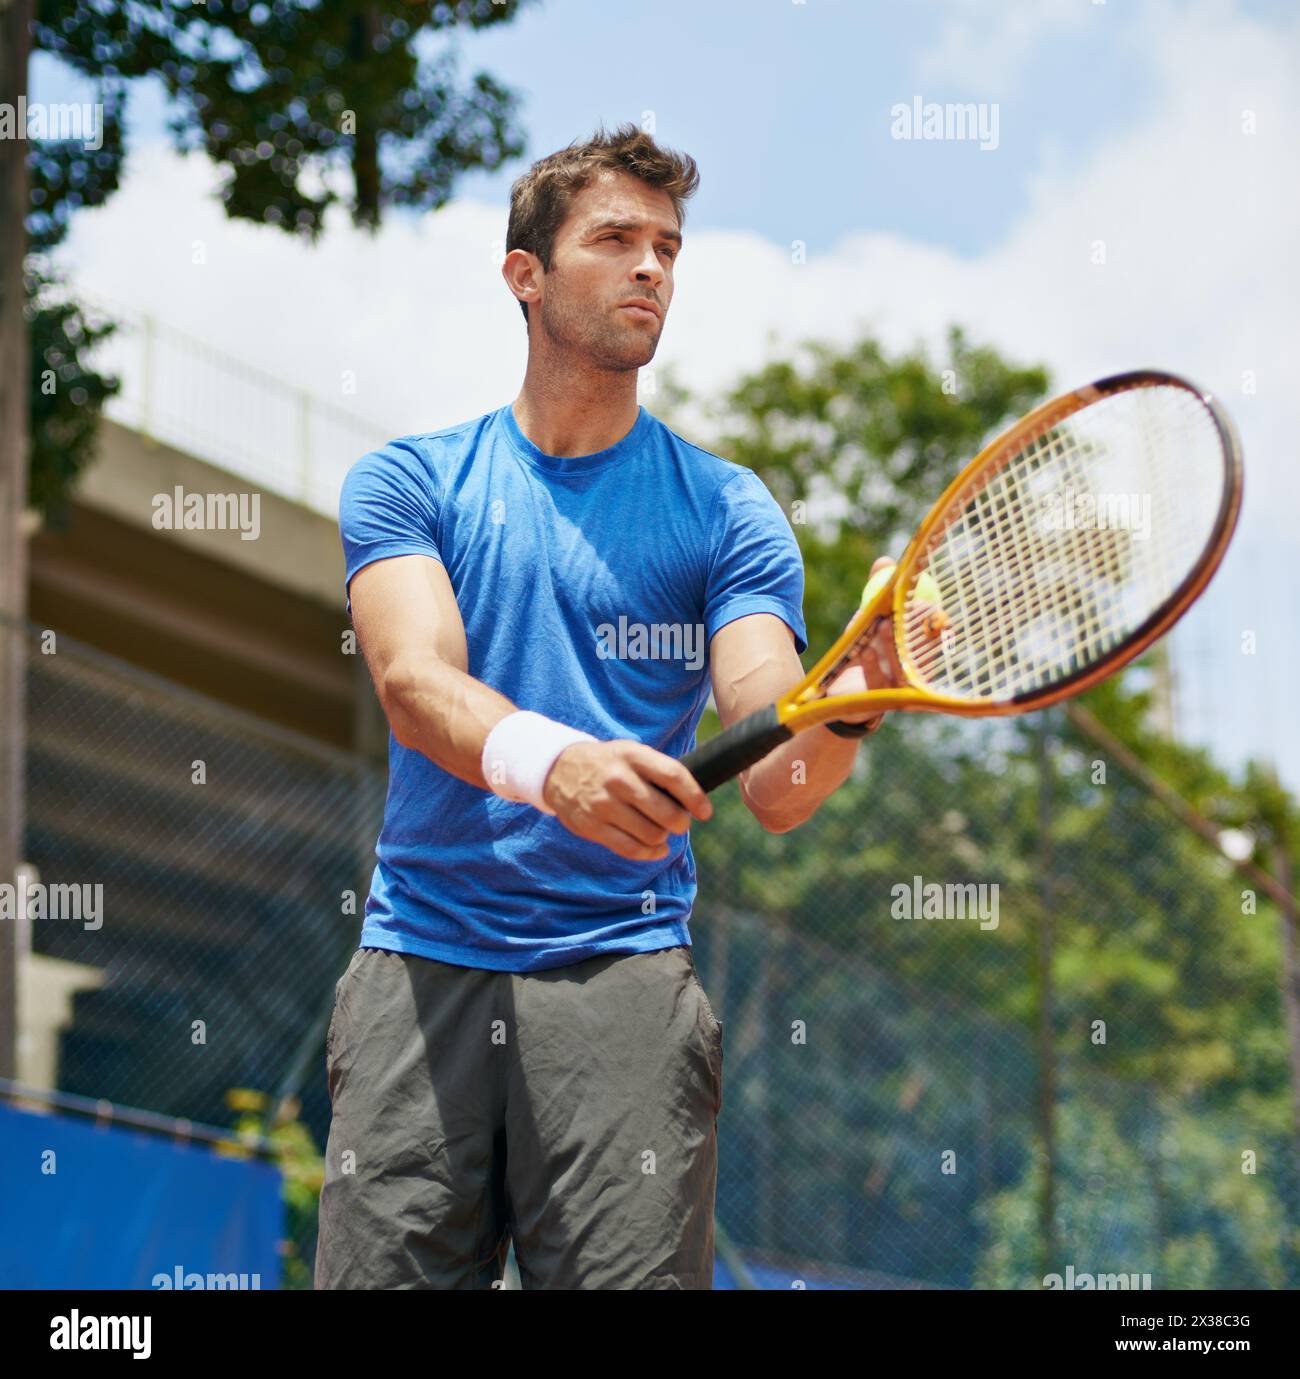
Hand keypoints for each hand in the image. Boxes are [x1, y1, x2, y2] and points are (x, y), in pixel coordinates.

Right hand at [542, 740, 712, 860]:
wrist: (559, 769)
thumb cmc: (609, 763)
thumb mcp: (631, 753)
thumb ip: (659, 771)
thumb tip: (694, 800)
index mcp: (632, 756)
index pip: (673, 776)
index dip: (695, 797)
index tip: (705, 811)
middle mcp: (618, 780)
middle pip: (666, 812)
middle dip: (680, 823)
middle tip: (679, 822)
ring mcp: (603, 805)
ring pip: (651, 834)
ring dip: (663, 837)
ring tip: (661, 831)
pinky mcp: (592, 827)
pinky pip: (630, 849)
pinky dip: (650, 853)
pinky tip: (656, 848)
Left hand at [824, 556, 943, 724]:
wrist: (845, 694)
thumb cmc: (867, 651)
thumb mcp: (872, 619)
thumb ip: (879, 592)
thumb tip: (884, 561)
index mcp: (923, 652)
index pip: (936, 632)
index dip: (932, 616)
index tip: (922, 600)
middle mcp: (918, 673)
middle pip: (922, 650)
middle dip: (915, 628)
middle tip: (907, 609)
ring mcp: (901, 690)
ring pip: (900, 666)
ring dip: (891, 644)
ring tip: (882, 625)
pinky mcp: (880, 702)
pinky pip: (877, 682)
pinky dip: (871, 664)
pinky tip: (865, 651)